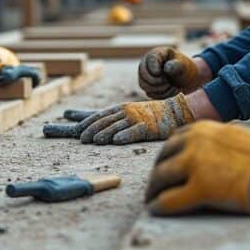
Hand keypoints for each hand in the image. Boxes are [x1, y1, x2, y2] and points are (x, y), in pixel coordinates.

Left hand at [78, 93, 193, 144]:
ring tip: (95, 141)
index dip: (86, 122)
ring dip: (105, 133)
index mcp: (119, 109)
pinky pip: (135, 132)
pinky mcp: (148, 128)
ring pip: (117, 127)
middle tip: (82, 139)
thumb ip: (107, 116)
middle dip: (92, 129)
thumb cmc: (147, 113)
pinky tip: (116, 141)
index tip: (75, 130)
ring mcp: (136, 119)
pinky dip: (125, 136)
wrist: (173, 111)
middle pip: (105, 121)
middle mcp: (126, 112)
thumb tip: (81, 119)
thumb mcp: (125, 111)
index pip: (99, 115)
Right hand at [137, 47, 207, 98]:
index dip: (155, 68)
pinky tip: (172, 91)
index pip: (150, 59)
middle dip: (157, 82)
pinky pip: (150, 94)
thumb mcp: (183, 65)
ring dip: (160, 90)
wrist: (185, 78)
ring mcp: (146, 76)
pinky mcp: (148, 87)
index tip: (164, 73)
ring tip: (172, 87)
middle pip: (143, 74)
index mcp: (157, 54)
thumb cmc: (184, 68)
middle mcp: (147, 64)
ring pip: (145, 86)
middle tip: (169, 82)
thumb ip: (176, 65)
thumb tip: (167, 69)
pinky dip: (162, 95)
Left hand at [144, 121, 249, 214]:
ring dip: (153, 189)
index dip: (169, 154)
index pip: (176, 139)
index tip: (167, 164)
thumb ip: (224, 146)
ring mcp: (195, 164)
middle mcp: (196, 142)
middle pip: (163, 157)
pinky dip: (159, 206)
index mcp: (208, 129)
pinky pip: (169, 200)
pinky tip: (156, 210)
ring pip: (160, 177)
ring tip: (152, 199)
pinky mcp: (199, 189)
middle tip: (155, 184)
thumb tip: (221, 159)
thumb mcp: (242, 139)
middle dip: (157, 172)